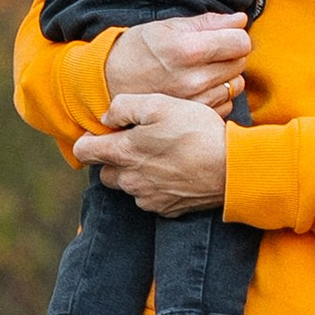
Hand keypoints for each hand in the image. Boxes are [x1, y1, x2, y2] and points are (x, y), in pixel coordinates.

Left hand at [71, 89, 230, 211]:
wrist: (232, 168)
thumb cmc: (196, 131)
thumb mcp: (159, 104)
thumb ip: (124, 107)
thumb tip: (107, 117)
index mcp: (122, 153)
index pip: (83, 151)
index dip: (90, 139)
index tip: (109, 131)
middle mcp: (129, 181)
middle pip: (105, 172)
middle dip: (115, 158)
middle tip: (140, 142)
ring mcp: (147, 198)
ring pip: (129, 185)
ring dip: (136, 173)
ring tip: (163, 155)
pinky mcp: (167, 210)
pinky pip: (151, 198)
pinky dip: (156, 186)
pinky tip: (175, 172)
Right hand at [104, 12, 252, 115]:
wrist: (109, 82)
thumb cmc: (137, 50)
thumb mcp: (167, 26)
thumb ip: (208, 22)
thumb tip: (240, 20)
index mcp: (187, 50)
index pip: (240, 42)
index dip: (235, 36)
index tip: (225, 37)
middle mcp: (194, 79)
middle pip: (240, 62)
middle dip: (230, 54)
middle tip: (210, 53)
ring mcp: (194, 101)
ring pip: (236, 85)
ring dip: (226, 76)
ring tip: (203, 71)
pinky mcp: (193, 117)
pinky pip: (226, 105)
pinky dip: (219, 96)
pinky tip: (201, 88)